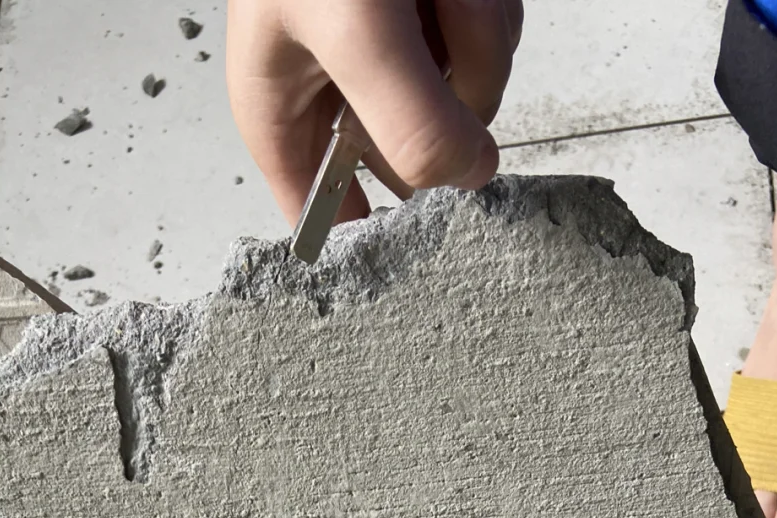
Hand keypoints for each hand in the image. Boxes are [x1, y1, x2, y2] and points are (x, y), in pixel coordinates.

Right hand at [227, 0, 522, 226]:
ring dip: (471, 34)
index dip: (374, 236)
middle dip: (439, 98)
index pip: (324, 218)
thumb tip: (470, 179)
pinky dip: (484, 4)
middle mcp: (341, 91)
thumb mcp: (354, 26)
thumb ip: (410, 120)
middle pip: (420, 161)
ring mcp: (397, 53)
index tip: (421, 235)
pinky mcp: (443, 16)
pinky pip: (492, 40)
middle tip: (419, 35)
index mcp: (284, 113)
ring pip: (470, 99)